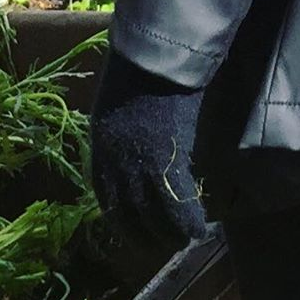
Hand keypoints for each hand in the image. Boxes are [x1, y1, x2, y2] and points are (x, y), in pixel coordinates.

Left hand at [89, 47, 209, 259]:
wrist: (153, 55)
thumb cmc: (140, 71)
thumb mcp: (119, 108)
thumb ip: (125, 133)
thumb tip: (140, 145)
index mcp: (100, 153)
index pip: (107, 200)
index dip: (124, 220)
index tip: (136, 231)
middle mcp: (113, 168)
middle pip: (127, 216)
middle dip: (144, 236)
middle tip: (162, 244)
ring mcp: (138, 168)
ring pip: (151, 217)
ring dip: (168, 235)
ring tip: (183, 241)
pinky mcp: (165, 164)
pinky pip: (176, 205)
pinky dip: (188, 222)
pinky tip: (199, 230)